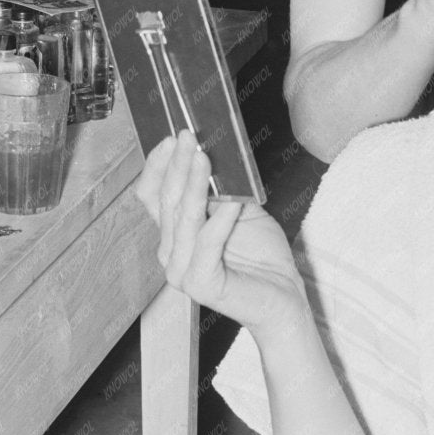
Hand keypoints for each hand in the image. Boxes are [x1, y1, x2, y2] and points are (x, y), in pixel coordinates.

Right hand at [133, 131, 307, 338]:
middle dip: (177, 165)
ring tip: (205, 158)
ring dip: (194, 185)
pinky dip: (220, 220)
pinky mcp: (200, 284)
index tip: (172, 138)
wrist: (282, 297)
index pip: (151, 194)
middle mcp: (171, 251)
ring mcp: (181, 271)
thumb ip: (221, 189)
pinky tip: (233, 201)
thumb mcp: (239, 209)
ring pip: (183, 218)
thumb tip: (209, 154)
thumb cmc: (261, 255)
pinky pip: (207, 243)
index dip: (157, 165)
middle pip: (165, 201)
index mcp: (174, 233)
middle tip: (188, 137)